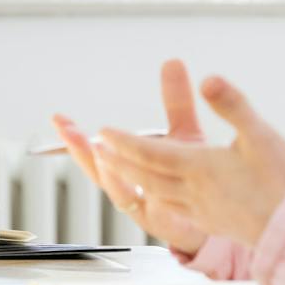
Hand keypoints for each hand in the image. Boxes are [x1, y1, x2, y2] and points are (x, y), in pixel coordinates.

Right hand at [53, 59, 211, 255]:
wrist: (226, 213)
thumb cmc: (198, 177)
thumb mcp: (185, 133)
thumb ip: (176, 101)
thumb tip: (172, 62)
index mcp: (133, 167)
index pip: (98, 150)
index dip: (76, 136)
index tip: (59, 119)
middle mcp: (133, 188)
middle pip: (98, 169)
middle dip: (78, 148)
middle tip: (63, 127)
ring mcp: (146, 208)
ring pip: (116, 189)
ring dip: (103, 168)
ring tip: (91, 146)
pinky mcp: (163, 222)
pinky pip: (142, 207)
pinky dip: (128, 189)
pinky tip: (119, 172)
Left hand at [95, 74, 284, 248]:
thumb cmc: (283, 181)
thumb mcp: (261, 134)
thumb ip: (232, 104)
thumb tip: (207, 79)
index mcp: (199, 167)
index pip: (150, 152)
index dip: (123, 141)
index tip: (102, 131)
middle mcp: (192, 191)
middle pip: (144, 175)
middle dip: (117, 160)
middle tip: (95, 148)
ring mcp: (201, 211)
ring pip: (156, 194)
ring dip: (132, 179)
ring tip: (117, 168)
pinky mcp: (214, 223)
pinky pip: (173, 208)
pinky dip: (156, 196)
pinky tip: (161, 195)